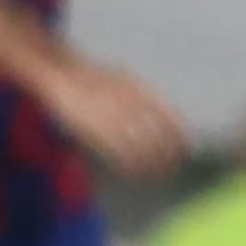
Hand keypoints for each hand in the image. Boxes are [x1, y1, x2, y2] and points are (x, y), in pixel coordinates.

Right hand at [38, 58, 187, 181]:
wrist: (59, 71)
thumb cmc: (90, 77)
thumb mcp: (121, 78)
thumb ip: (141, 95)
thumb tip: (162, 113)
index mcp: (137, 88)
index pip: (167, 114)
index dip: (179, 134)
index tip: (186, 146)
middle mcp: (128, 103)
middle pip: (156, 134)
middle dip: (168, 153)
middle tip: (174, 166)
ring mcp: (111, 116)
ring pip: (139, 146)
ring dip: (151, 163)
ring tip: (158, 174)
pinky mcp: (94, 130)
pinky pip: (117, 152)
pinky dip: (129, 164)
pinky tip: (133, 171)